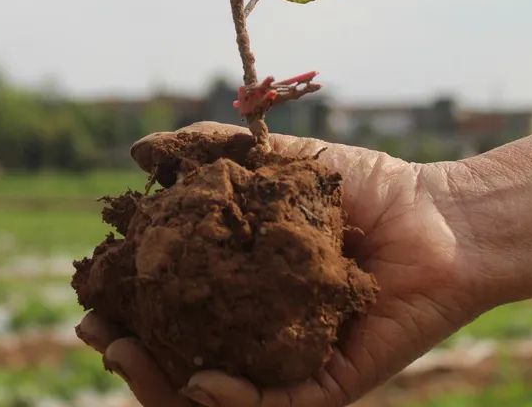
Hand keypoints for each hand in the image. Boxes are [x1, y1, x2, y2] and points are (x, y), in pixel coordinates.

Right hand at [75, 122, 483, 405]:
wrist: (441, 214)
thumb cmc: (365, 187)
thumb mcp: (274, 162)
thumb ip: (210, 154)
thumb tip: (138, 151)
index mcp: (240, 290)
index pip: (169, 313)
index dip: (125, 311)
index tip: (90, 298)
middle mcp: (259, 333)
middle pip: (179, 365)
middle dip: (131, 359)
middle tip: (104, 338)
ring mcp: (291, 363)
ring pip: (215, 400)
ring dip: (164, 389)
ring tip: (134, 359)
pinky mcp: (330, 384)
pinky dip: (232, 401)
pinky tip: (202, 381)